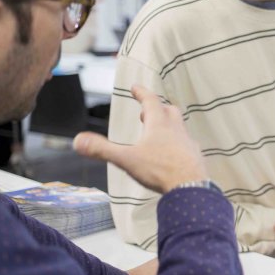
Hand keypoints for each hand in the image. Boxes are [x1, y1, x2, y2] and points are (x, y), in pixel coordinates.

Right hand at [73, 85, 207, 193]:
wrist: (191, 187)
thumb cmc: (160, 171)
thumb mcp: (126, 159)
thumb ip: (102, 149)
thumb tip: (78, 140)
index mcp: (159, 125)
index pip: (150, 101)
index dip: (141, 93)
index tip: (135, 87)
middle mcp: (176, 129)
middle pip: (169, 111)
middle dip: (157, 108)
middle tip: (146, 112)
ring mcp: (188, 143)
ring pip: (179, 127)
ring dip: (168, 126)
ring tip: (158, 134)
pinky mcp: (195, 156)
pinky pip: (186, 144)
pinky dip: (178, 144)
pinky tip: (173, 154)